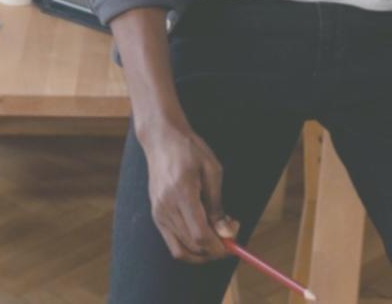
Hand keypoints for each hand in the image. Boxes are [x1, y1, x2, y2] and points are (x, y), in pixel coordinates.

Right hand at [139, 118, 236, 263]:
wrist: (161, 139)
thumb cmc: (190, 150)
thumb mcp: (213, 171)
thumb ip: (217, 205)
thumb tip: (226, 233)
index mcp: (182, 193)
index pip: (200, 235)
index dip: (220, 246)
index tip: (235, 240)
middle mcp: (166, 207)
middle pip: (192, 246)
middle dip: (215, 249)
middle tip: (230, 235)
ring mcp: (158, 213)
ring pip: (182, 250)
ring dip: (203, 252)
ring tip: (217, 237)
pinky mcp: (155, 215)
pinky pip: (172, 243)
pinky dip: (190, 248)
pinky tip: (203, 235)